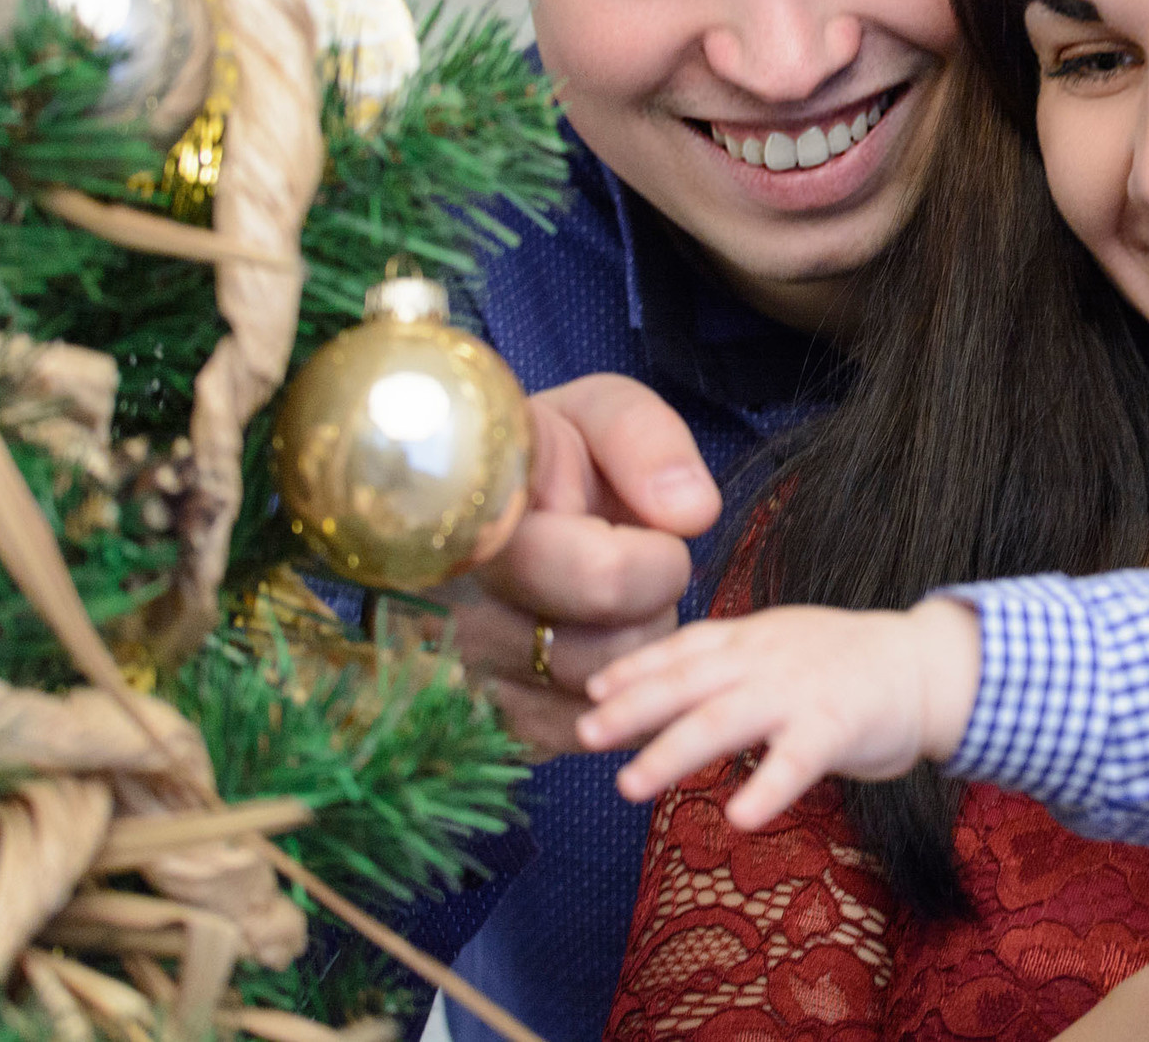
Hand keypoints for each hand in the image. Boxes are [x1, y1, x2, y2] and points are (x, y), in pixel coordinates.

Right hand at [447, 374, 720, 757]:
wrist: (482, 495)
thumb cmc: (549, 454)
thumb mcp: (597, 411)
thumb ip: (648, 442)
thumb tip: (692, 513)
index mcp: (485, 523)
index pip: (604, 580)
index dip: (655, 562)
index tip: (650, 532)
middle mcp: (456, 611)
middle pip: (608, 653)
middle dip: (650, 609)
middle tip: (631, 565)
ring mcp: (461, 675)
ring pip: (598, 703)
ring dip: (629, 653)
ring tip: (606, 601)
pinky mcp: (480, 721)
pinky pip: (574, 737)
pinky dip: (605, 697)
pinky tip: (589, 639)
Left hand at [577, 598, 984, 819]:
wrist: (929, 665)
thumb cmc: (849, 666)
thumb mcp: (782, 649)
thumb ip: (733, 669)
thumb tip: (668, 697)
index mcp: (754, 638)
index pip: (684, 648)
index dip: (636, 667)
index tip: (591, 689)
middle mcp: (768, 658)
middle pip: (688, 682)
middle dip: (632, 707)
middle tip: (584, 734)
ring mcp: (800, 690)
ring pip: (724, 719)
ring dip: (671, 751)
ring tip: (628, 785)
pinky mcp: (837, 725)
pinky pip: (796, 760)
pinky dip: (766, 789)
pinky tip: (738, 819)